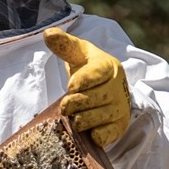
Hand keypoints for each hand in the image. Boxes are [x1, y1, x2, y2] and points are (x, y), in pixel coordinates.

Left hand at [44, 28, 131, 147]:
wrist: (108, 87)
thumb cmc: (89, 69)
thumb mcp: (78, 53)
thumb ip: (65, 45)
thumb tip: (48, 33)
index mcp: (109, 66)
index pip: (97, 73)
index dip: (82, 81)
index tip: (70, 86)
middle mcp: (118, 86)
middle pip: (95, 98)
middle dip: (75, 103)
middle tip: (65, 106)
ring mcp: (120, 107)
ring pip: (99, 117)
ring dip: (81, 120)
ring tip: (74, 116)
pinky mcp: (119, 126)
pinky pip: (107, 134)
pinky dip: (95, 135)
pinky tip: (88, 130)